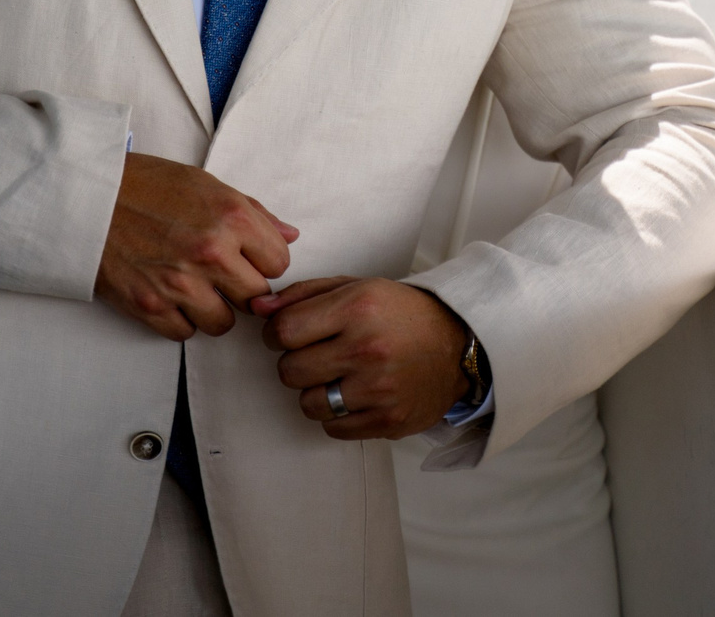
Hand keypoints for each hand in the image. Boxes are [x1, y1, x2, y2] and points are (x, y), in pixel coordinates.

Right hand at [95, 153, 298, 340]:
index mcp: (231, 217)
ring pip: (223, 323)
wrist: (85, 197)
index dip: (264, 260)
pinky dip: (180, 319)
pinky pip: (185, 333)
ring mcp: (180, 283)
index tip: (247, 256)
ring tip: (193, 284)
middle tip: (220, 273)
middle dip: (242, 287)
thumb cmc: (144, 184)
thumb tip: (289, 236)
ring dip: (212, 308)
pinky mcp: (149, 306)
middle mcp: (211, 252)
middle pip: (255, 297)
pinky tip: (169, 294)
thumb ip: (253, 213)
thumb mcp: (205, 184)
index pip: (279, 263)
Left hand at [255, 277, 471, 439]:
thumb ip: (303, 294)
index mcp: (357, 308)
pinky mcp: (387, 421)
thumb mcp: (357, 287)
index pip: (284, 331)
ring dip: (315, 392)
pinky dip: (337, 415)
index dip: (277, 334)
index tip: (289, 335)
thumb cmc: (401, 313)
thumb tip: (257, 307)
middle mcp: (367, 349)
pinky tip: (355, 395)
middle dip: (296, 364)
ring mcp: (378, 389)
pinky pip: (333, 428)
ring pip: (308, 404)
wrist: (457, 344)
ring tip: (338, 377)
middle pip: (290, 371)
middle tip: (318, 356)